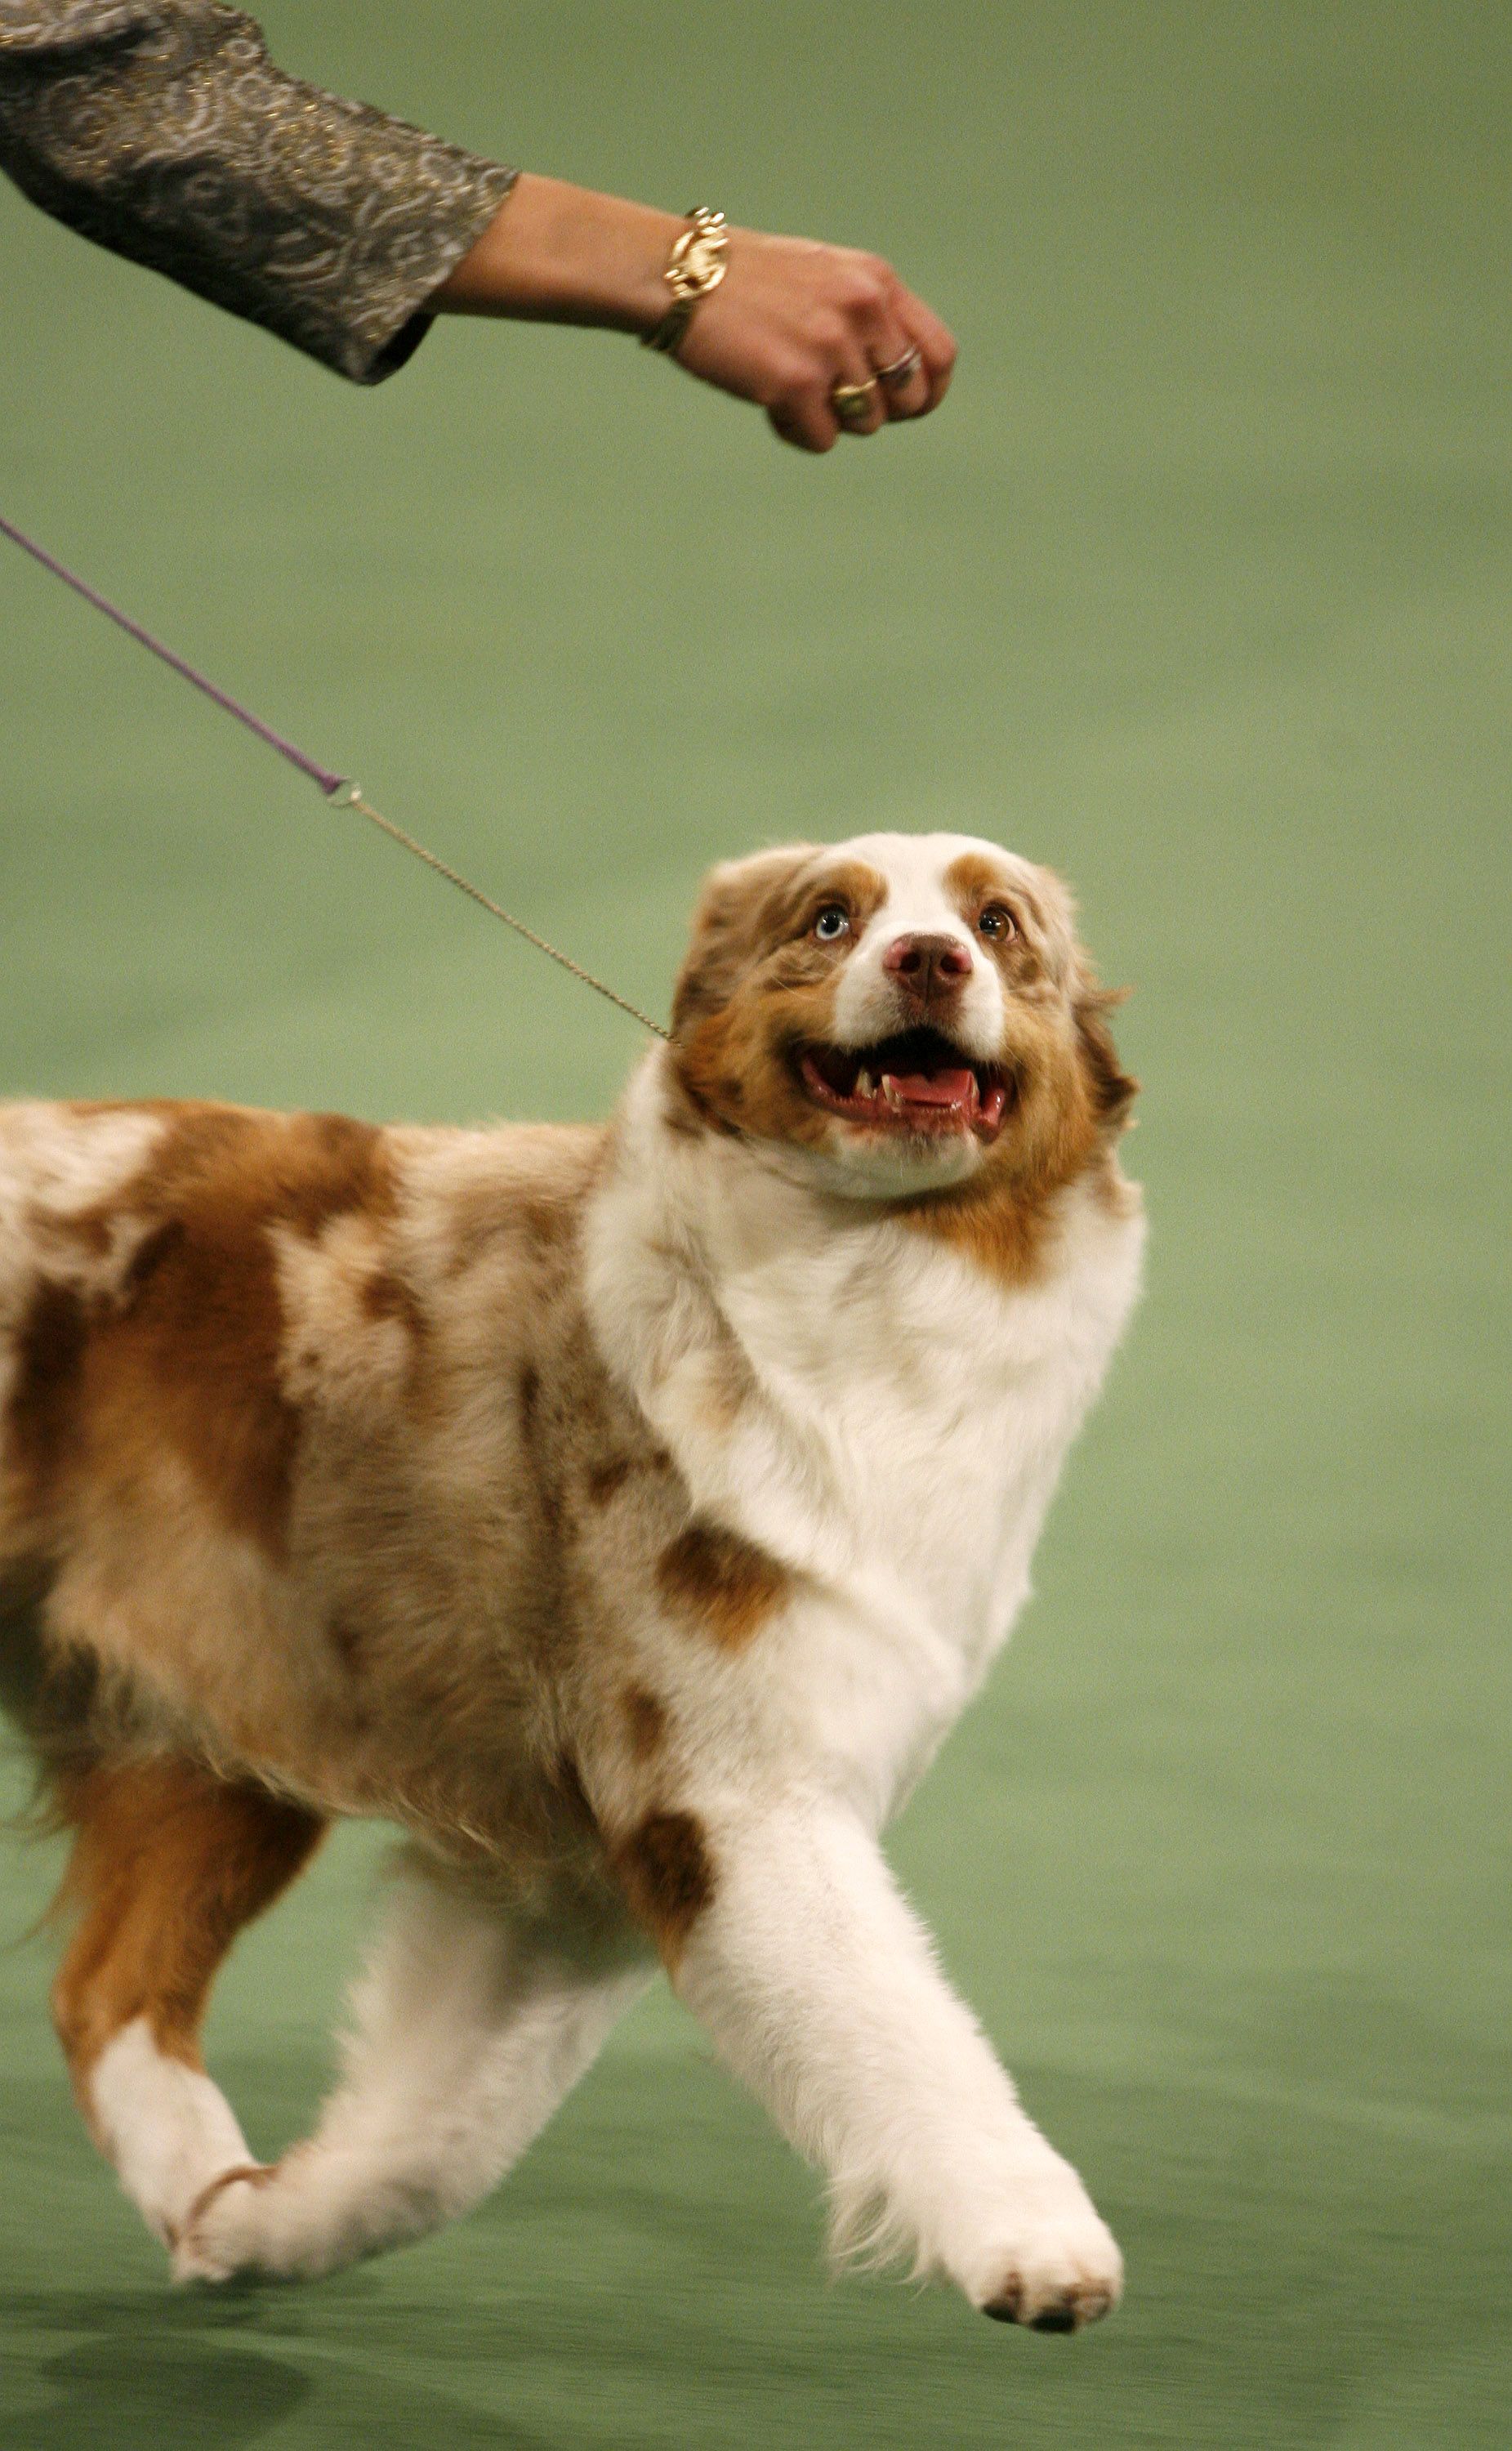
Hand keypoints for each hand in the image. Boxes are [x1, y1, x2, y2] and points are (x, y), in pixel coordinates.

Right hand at [675, 226, 956, 451]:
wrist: (682, 276)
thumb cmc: (747, 282)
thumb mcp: (826, 277)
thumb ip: (868, 315)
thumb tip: (901, 379)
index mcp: (876, 281)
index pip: (939, 353)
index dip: (929, 393)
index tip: (908, 408)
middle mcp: (863, 310)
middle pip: (907, 399)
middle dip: (877, 412)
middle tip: (835, 403)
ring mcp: (831, 346)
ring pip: (865, 423)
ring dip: (830, 419)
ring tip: (790, 390)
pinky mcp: (797, 382)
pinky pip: (823, 439)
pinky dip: (797, 432)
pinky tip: (770, 403)